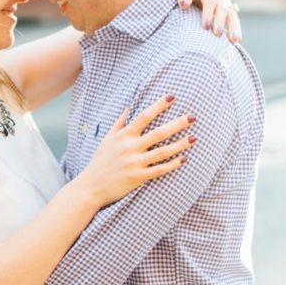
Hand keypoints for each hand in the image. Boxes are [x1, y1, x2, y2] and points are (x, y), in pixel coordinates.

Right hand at [75, 95, 196, 206]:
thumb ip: (119, 123)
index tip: (172, 97)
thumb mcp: (107, 140)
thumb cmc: (100, 162)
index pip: (143, 117)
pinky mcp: (137, 178)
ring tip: (194, 138)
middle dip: (177, 124)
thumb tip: (129, 107)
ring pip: (162, 152)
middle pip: (158, 133)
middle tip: (192, 117)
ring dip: (180, 145)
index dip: (158, 106)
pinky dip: (172, 165)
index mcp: (123, 136)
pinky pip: (159, 170)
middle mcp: (129, 148)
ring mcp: (134, 163)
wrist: (91, 187)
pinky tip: (183, 159)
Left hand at [171, 0, 241, 43]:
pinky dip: (236, 28)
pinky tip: (236, 40)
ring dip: (234, 26)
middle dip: (220, 21)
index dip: (208, 14)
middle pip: (222, 7)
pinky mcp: (227, 6)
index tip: (205, 27)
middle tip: (217, 34)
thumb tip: (185, 4)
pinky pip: (233, 17)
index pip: (210, 1)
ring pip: (232, 13)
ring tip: (234, 40)